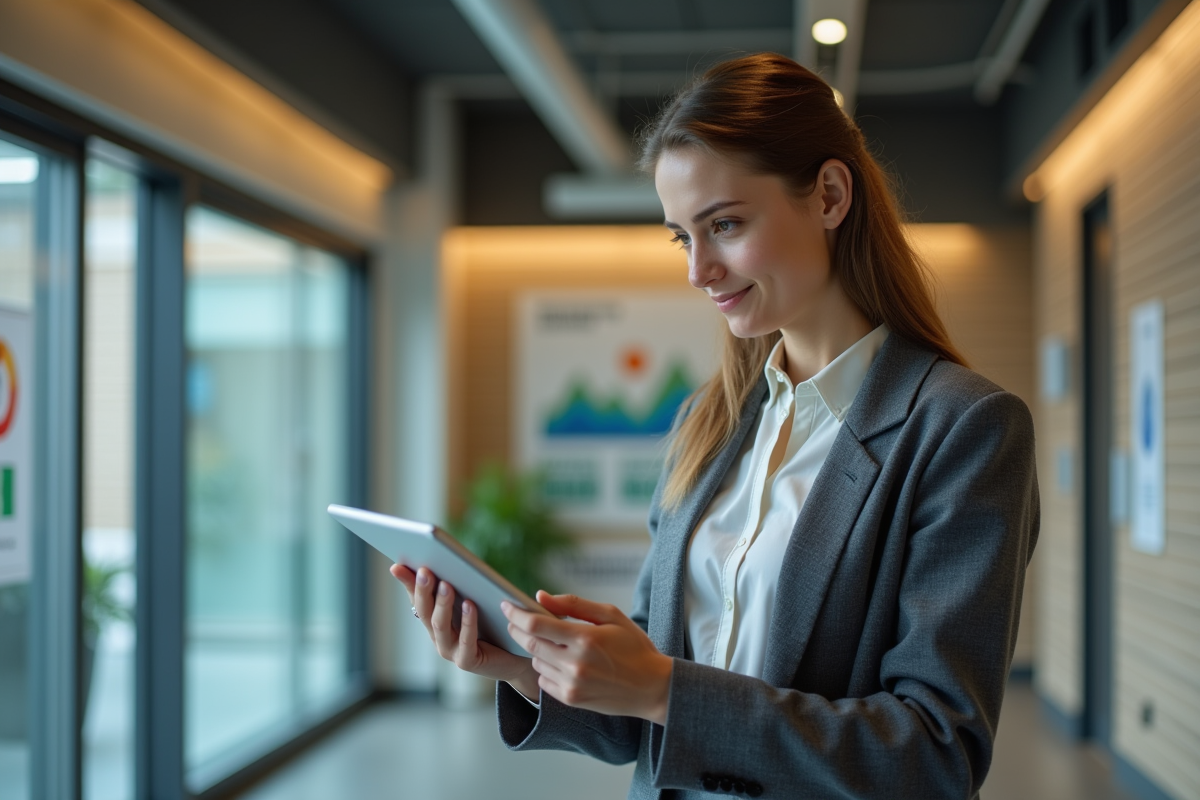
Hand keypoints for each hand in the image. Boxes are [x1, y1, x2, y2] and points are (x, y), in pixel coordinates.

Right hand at [390, 564, 539, 699]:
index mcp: (436, 622)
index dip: (407, 583)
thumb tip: (443, 559)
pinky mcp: (468, 661)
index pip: (417, 599)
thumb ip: (456, 586)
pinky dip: (467, 623)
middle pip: (425, 612)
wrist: (516, 655)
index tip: (397, 565)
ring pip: (440, 626)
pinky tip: (470, 605)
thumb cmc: (494, 625)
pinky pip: (466, 642)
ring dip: (442, 604)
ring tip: (446, 584)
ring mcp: (451, 651)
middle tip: (425, 570)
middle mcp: (438, 637)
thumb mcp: (473, 601)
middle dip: (423, 590)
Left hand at [502, 591, 672, 724]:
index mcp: (585, 638)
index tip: (506, 605)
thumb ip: (573, 604)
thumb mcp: (611, 615)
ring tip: (552, 643)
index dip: (516, 614)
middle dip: (518, 629)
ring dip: (536, 650)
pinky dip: (545, 669)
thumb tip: (540, 596)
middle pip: (530, 643)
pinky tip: (561, 662)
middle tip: (516, 620)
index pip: (537, 624)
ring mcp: (572, 684)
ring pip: (535, 662)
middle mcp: (575, 663)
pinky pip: (543, 680)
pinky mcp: (571, 699)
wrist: (652, 687)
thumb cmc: (634, 646)